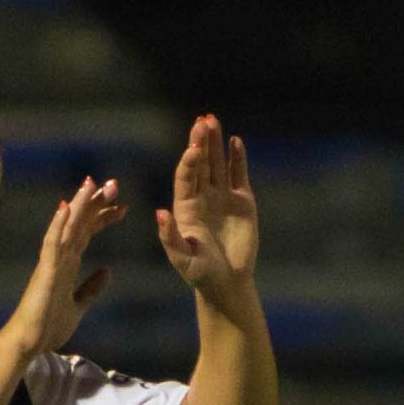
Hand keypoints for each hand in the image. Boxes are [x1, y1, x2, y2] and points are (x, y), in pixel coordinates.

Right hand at [5, 175, 124, 355]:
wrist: (30, 343)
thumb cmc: (49, 325)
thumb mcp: (79, 305)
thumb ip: (92, 288)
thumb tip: (108, 271)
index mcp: (69, 264)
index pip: (88, 233)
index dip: (104, 218)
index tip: (122, 206)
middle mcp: (60, 257)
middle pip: (80, 224)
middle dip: (96, 204)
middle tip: (114, 184)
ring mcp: (51, 262)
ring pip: (66, 226)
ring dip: (79, 205)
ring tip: (91, 184)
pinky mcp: (45, 271)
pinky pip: (51, 244)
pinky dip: (58, 225)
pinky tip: (65, 208)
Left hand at [156, 114, 257, 301]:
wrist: (227, 283)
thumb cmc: (201, 274)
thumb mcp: (182, 258)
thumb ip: (170, 237)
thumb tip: (161, 213)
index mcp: (185, 207)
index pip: (185, 177)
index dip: (189, 162)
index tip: (194, 149)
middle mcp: (202, 197)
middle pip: (200, 164)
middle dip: (200, 143)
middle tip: (202, 121)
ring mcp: (222, 197)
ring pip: (218, 164)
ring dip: (216, 143)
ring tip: (213, 120)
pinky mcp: (242, 202)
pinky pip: (239, 176)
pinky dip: (238, 159)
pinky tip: (235, 141)